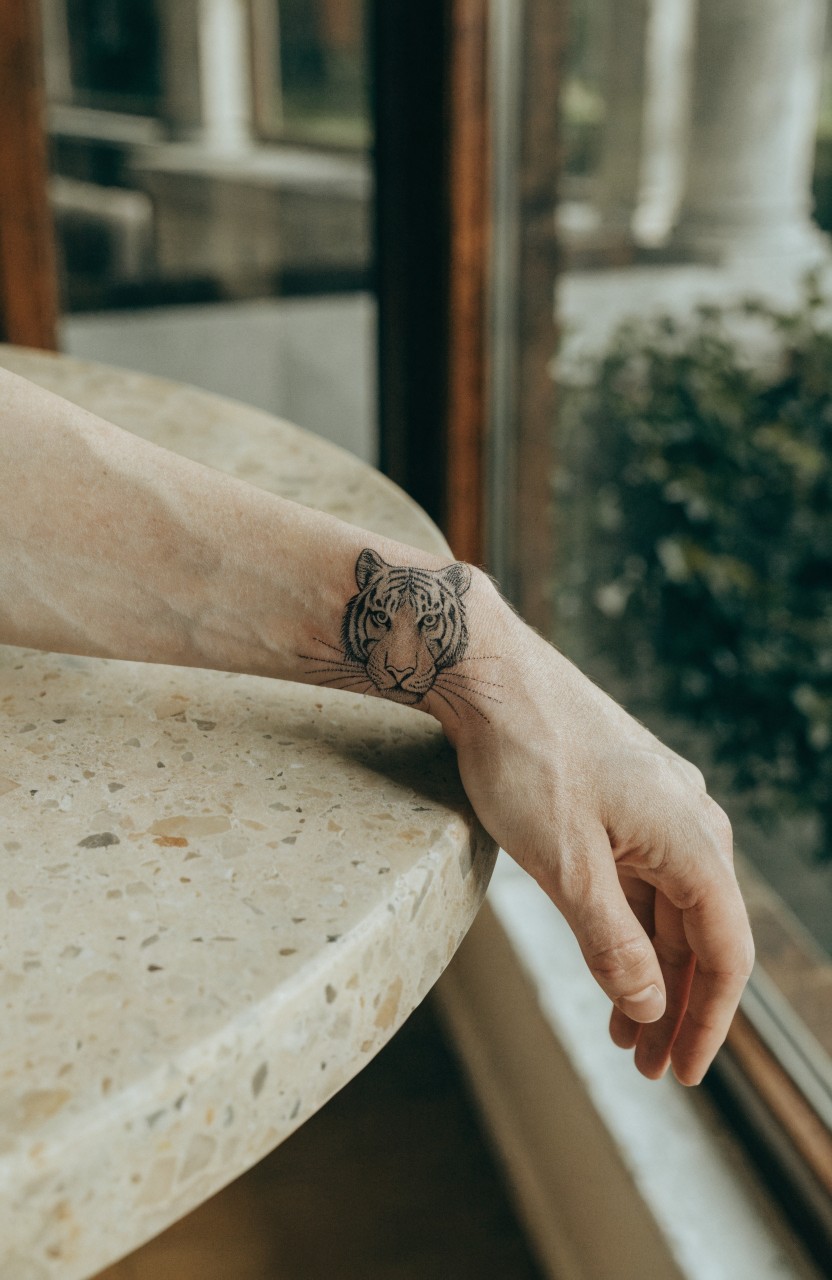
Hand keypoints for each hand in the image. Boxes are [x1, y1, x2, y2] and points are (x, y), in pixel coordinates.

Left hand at [435, 572, 753, 1085]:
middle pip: (699, 932)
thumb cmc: (526, 761)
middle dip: (674, 1004)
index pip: (724, 953)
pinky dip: (626, 922)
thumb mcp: (567, 868)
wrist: (488, 671)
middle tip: (646, 1065)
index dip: (707, 1020)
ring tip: (623, 1030)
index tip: (681, 1071)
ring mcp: (657, 802)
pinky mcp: (624, 792)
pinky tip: (605, 956)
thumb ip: (612, 944)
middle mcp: (690, 820)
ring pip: (667, 904)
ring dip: (648, 968)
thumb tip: (649, 1007)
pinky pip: (641, 872)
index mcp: (693, 840)